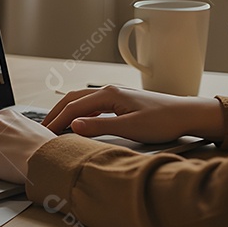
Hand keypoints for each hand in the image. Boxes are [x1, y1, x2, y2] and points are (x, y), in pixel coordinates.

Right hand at [43, 85, 223, 143]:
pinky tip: (78, 121)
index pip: (73, 107)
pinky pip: (92, 104)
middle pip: (73, 99)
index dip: (56, 121)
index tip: (44, 135)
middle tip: (42, 130)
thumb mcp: (130, 128)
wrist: (185, 114)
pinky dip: (79, 111)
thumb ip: (100, 126)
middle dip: (55, 113)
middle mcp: (109, 90)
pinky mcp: (121, 101)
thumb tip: (73, 125)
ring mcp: (115, 94)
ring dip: (66, 111)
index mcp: (109, 94)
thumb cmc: (162, 121)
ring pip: (82, 99)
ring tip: (54, 125)